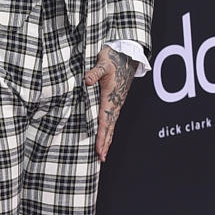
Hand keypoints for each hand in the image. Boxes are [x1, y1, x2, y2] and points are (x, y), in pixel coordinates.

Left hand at [84, 47, 137, 163]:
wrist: (126, 54)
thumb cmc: (113, 59)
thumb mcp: (103, 64)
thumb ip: (95, 73)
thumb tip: (88, 80)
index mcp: (110, 98)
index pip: (104, 122)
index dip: (101, 137)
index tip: (99, 150)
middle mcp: (114, 104)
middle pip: (109, 129)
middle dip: (105, 144)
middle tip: (101, 160)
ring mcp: (116, 104)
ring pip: (111, 126)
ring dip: (107, 140)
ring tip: (103, 154)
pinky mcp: (115, 101)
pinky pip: (111, 120)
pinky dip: (108, 131)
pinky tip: (105, 136)